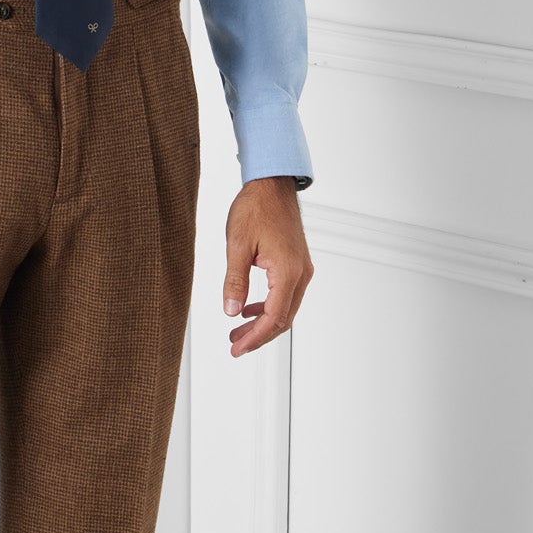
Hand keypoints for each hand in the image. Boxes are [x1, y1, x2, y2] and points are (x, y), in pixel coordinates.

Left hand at [222, 177, 313, 356]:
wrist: (272, 184)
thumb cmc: (256, 208)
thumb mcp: (237, 245)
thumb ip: (234, 282)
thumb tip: (230, 311)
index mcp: (287, 272)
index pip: (273, 318)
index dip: (254, 338)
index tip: (237, 348)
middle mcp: (300, 273)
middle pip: (283, 319)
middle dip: (258, 336)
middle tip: (235, 345)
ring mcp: (302, 269)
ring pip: (285, 308)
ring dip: (262, 322)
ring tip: (237, 331)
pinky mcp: (297, 263)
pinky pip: (286, 294)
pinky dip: (268, 306)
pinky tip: (249, 309)